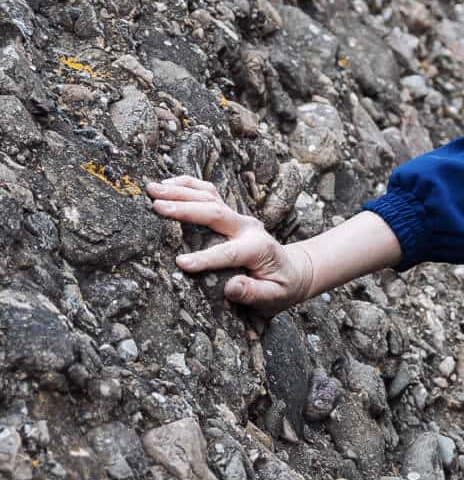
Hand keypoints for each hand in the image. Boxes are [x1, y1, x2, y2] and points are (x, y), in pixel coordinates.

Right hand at [147, 175, 316, 313]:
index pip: (228, 252)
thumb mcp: (274, 297)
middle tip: (156, 206)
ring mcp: (239, 217)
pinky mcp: (231, 213)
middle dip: (185, 209)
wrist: (294, 270)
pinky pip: (209, 193)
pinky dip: (188, 185)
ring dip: (180, 191)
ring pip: (209, 197)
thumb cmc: (282, 287)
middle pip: (215, 213)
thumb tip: (232, 288)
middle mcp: (248, 227)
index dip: (205, 258)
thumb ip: (254, 293)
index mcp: (258, 249)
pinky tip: (168, 183)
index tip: (180, 263)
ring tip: (152, 189)